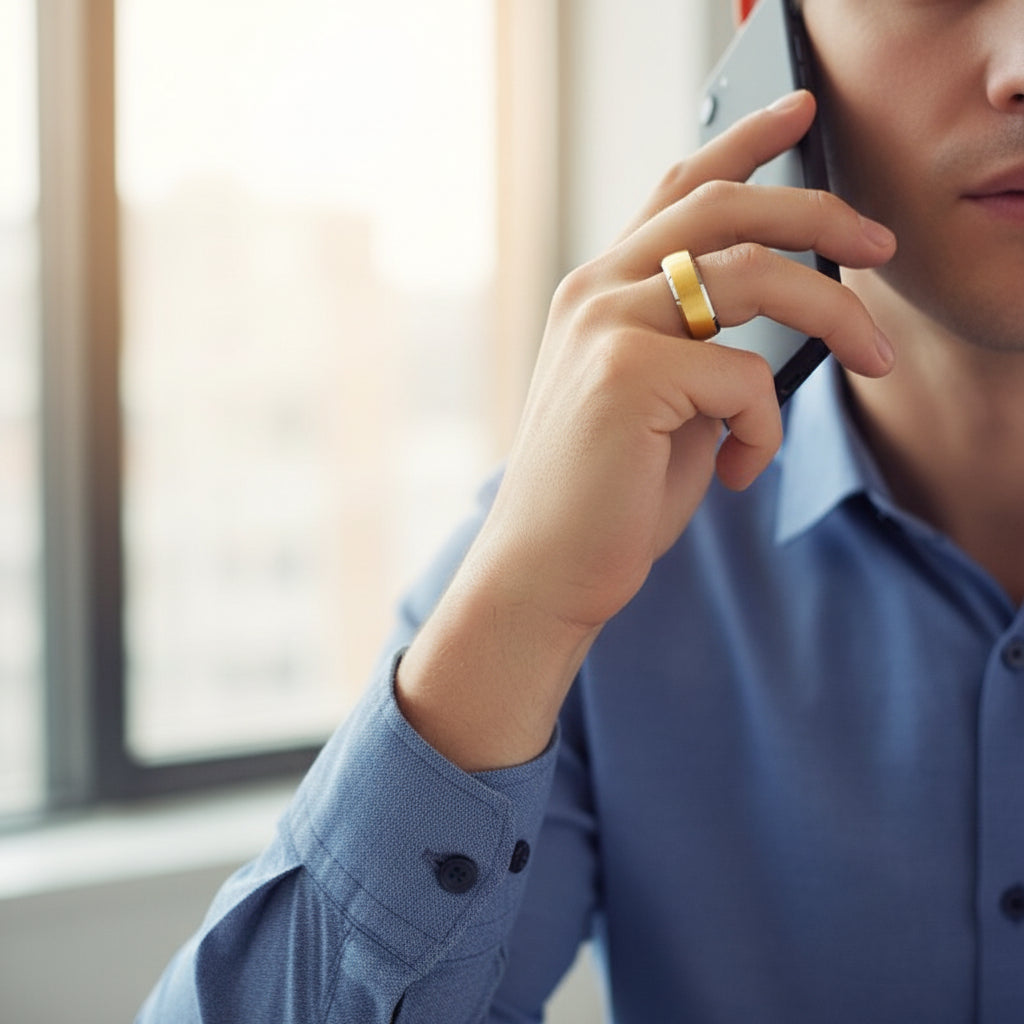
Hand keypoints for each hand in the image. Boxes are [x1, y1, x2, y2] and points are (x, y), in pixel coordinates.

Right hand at [397, 91, 895, 769]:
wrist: (544, 571)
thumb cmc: (606, 494)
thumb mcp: (662, 402)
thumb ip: (701, 345)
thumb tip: (784, 314)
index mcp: (598, 290)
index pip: (675, 191)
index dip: (740, 142)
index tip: (799, 112)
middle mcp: (594, 290)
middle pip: (725, 207)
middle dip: (819, 212)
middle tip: (879, 241)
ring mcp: (604, 326)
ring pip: (754, 276)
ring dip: (836, 316)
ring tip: (878, 360)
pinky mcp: (626, 375)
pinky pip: (746, 378)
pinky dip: (766, 430)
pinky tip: (738, 473)